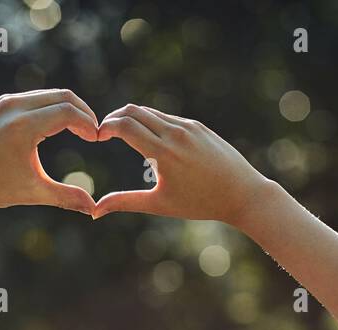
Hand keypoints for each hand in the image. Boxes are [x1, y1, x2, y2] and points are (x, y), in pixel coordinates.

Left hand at [0, 90, 98, 214]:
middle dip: (83, 113)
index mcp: (23, 127)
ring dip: (68, 108)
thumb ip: (66, 197)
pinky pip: (35, 98)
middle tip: (93, 132)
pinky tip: (60, 126)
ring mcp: (6, 103)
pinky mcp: (1, 105)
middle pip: (63, 96)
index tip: (97, 139)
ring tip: (80, 130)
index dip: (88, 124)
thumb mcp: (31, 192)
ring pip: (49, 94)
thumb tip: (94, 208)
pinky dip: (51, 107)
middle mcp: (14, 108)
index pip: (68, 112)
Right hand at [92, 105, 271, 226]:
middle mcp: (175, 133)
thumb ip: (125, 202)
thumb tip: (95, 212)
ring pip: (150, 112)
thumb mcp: (160, 204)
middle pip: (133, 111)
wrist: (242, 193)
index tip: (95, 137)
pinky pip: (168, 117)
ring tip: (120, 133)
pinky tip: (147, 136)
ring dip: (132, 118)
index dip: (104, 127)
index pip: (124, 125)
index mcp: (164, 153)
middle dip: (113, 118)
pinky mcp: (198, 126)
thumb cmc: (200, 204)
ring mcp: (188, 126)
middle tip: (103, 132)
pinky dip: (152, 122)